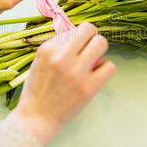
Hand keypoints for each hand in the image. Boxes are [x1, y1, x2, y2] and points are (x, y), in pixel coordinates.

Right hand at [9, 23, 115, 145]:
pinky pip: (109, 66)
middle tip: (89, 47)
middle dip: (92, 36)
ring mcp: (76, 73)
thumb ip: (57, 46)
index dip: (77, 37)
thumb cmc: (38, 89)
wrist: (37, 117)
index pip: (73, 29)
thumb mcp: (40, 61)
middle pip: (89, 30)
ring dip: (99, 49)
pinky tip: (97, 74)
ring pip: (101, 43)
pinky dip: (105, 68)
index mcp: (48, 49)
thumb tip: (78, 33)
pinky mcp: (88, 88)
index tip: (75, 47)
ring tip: (93, 59)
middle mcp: (62, 57)